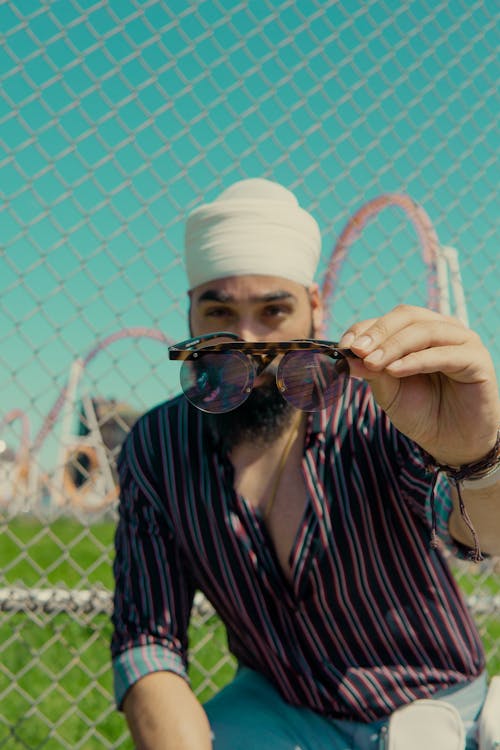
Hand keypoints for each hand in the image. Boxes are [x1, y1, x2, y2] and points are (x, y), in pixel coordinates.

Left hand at [340, 305, 499, 465]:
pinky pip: (444, 354)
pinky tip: (395, 370)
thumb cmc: (422, 413)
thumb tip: (344, 356)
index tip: (343, 347)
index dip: (364, 328)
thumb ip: (371, 370)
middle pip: (407, 316)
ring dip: (393, 346)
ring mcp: (463, 342)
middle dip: (378, 333)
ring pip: (424, 331)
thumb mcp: (389, 391)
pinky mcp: (477, 360)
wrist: (453, 443)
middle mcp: (443, 330)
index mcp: (421, 331)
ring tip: (373, 363)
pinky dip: (416, 360)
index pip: (389, 319)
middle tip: (356, 351)